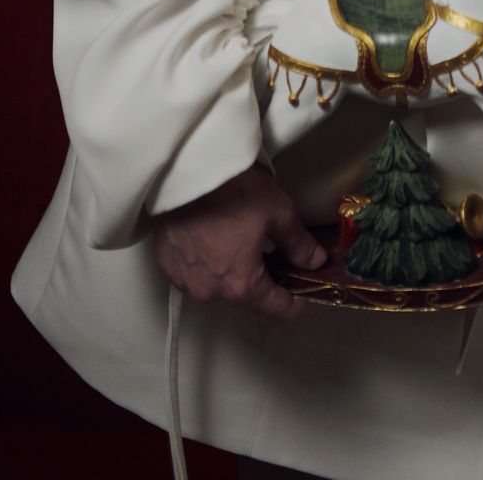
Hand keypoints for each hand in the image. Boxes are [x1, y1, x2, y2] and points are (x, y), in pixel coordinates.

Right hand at [150, 160, 325, 321]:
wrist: (182, 170)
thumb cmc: (231, 189)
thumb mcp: (277, 211)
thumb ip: (299, 243)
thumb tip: (315, 262)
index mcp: (241, 285)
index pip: (277, 311)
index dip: (296, 301)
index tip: (303, 287)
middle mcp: (211, 293)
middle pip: (247, 297)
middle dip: (262, 279)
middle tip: (271, 249)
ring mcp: (186, 282)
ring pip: (219, 286)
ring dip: (231, 270)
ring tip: (237, 238)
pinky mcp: (167, 266)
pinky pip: (195, 274)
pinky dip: (207, 262)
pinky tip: (211, 236)